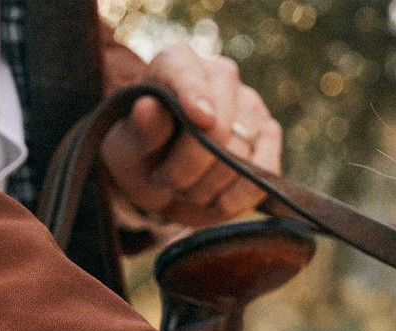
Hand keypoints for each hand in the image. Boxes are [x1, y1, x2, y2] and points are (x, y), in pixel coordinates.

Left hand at [101, 43, 281, 228]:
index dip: (194, 96)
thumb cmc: (143, 155)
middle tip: (167, 181)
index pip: (187, 75)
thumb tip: (148, 109)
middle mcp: (221, 76)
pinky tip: (217, 202)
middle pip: (217, 132)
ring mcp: (250, 106)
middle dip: (188, 171)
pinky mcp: (269, 138)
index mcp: (178, 63)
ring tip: (188, 189)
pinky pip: (262, 176)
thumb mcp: (126, 147)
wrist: (164, 178)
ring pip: (240, 160)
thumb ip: (139, 129)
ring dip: (208, 189)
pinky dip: (236, 199)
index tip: (199, 118)